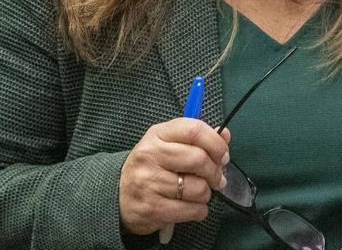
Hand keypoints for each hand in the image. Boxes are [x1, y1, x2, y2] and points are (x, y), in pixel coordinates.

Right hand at [118, 119, 229, 235]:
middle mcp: (150, 155)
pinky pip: (192, 210)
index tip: (223, 155)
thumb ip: (196, 139)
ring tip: (197, 193)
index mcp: (157, 134)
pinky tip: (191, 207)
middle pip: (199, 159)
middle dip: (215, 173)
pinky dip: (199, 211)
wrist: (118, 195)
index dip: (216, 143)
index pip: (194, 130)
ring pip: (199, 188)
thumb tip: (224, 134)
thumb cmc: (150, 167)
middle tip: (216, 179)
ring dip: (206, 194)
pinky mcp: (152, 208)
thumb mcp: (167, 145)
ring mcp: (149, 182)